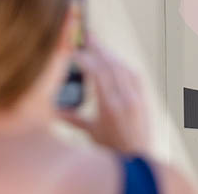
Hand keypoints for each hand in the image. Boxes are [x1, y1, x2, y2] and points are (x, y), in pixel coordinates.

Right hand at [58, 37, 149, 155]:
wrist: (138, 161)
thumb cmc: (113, 151)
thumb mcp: (91, 133)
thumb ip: (71, 118)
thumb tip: (52, 109)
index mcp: (110, 107)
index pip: (97, 72)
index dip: (85, 58)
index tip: (73, 51)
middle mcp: (126, 99)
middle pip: (111, 64)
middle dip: (98, 47)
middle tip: (86, 34)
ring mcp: (137, 97)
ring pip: (123, 67)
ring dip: (109, 54)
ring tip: (97, 44)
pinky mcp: (144, 98)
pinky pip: (133, 74)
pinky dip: (122, 64)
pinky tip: (114, 60)